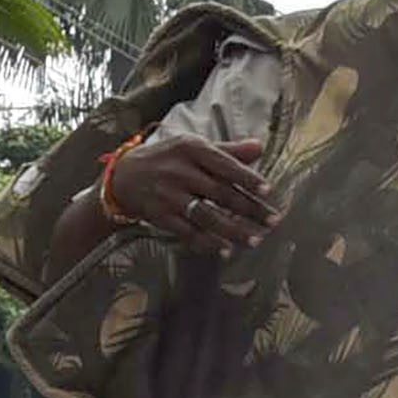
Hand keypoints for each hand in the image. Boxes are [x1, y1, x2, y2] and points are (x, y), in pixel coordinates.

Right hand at [100, 135, 273, 254]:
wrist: (125, 175)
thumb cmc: (169, 159)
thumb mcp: (194, 147)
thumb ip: (228, 150)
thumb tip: (260, 147)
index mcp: (191, 149)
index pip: (224, 165)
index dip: (247, 178)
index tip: (268, 191)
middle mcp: (179, 171)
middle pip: (220, 193)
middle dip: (249, 209)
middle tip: (272, 221)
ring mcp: (168, 195)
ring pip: (206, 216)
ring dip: (233, 231)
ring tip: (255, 240)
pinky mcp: (160, 215)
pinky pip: (188, 232)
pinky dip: (207, 243)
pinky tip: (226, 250)